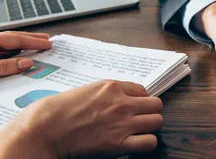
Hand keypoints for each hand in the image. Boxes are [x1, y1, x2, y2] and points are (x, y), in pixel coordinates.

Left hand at [0, 31, 51, 75]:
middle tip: (46, 38)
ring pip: (8, 44)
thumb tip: (27, 63)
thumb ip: (7, 65)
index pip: (17, 39)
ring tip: (35, 46)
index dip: (34, 42)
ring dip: (23, 45)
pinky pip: (2, 51)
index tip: (48, 44)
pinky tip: (19, 56)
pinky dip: (13, 52)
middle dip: (31, 38)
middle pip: (13, 37)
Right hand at [0, 80, 163, 158]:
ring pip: (157, 122)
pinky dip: (146, 144)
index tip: (135, 107)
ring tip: (138, 132)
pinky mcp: (119, 143)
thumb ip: (106, 94)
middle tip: (139, 120)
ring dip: (149, 127)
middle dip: (149, 112)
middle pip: (156, 105)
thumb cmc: (55, 111)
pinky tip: (135, 144)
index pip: (143, 90)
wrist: (42, 130)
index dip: (140, 100)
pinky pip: (150, 142)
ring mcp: (122, 123)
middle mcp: (121, 103)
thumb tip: (121, 100)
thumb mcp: (85, 91)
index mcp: (111, 87)